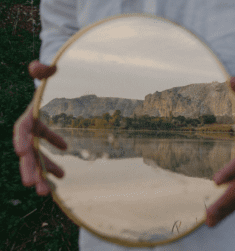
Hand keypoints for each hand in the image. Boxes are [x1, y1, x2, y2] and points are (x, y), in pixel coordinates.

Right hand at [13, 60, 66, 195]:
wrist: (47, 84)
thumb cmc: (48, 77)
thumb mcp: (46, 71)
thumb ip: (42, 70)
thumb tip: (38, 67)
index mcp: (28, 114)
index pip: (22, 128)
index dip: (22, 139)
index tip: (24, 152)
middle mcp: (29, 128)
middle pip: (28, 151)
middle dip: (30, 168)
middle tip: (35, 186)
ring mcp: (35, 134)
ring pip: (37, 157)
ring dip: (43, 173)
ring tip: (51, 191)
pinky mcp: (42, 136)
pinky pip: (47, 152)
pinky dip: (52, 162)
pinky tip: (62, 174)